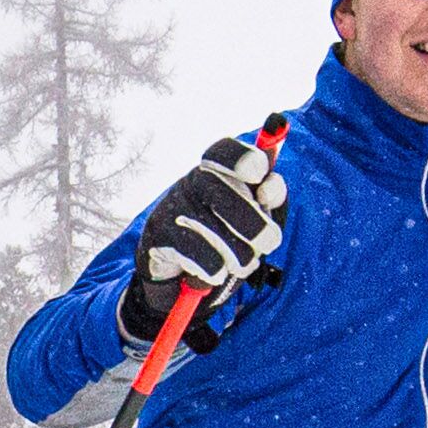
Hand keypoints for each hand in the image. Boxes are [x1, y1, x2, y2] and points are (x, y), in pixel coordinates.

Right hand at [117, 131, 290, 347]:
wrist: (179, 275)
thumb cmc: (224, 238)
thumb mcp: (253, 215)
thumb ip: (267, 197)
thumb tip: (268, 187)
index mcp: (214, 171)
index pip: (223, 153)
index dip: (243, 159)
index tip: (259, 176)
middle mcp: (189, 184)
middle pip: (224, 194)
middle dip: (255, 225)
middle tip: (269, 242)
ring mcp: (171, 210)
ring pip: (217, 233)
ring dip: (240, 256)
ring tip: (241, 264)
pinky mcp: (158, 239)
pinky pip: (202, 257)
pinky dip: (216, 270)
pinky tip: (214, 272)